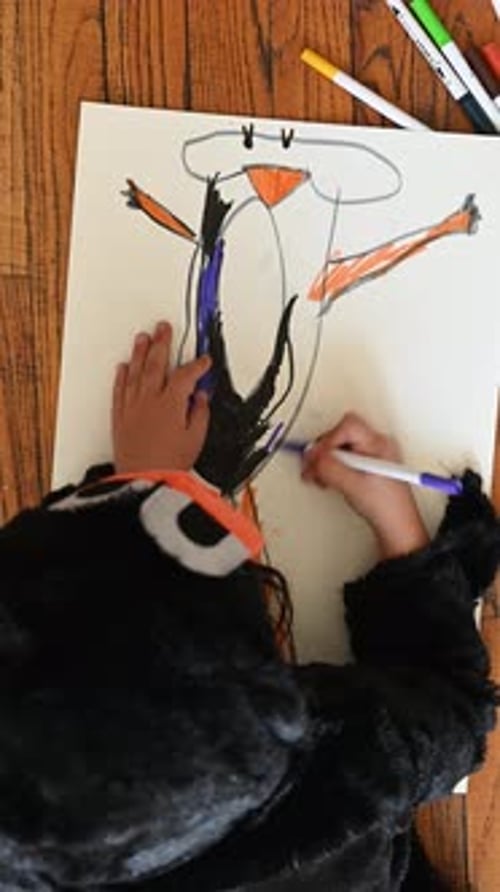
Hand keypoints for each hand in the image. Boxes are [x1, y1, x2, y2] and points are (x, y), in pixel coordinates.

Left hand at [112, 320, 210, 473]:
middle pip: (156, 364)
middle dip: (162, 343)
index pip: (186, 375)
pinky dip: (122, 376)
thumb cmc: (170, 465)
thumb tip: (200, 397)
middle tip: (164, 328)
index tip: (204, 361)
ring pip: (136, 372)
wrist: (143, 481)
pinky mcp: (120, 417)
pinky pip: (120, 389)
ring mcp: (132, 407)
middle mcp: (149, 400)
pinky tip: (124, 366)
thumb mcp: (195, 439)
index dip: (197, 365)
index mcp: (171, 404)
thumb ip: (199, 413)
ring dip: (140, 352)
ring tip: (143, 337)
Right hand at [302, 413, 428, 558]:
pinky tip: (329, 480)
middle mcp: (376, 445)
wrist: (396, 524)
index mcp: (378, 444)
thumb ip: (329, 468)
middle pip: (340, 434)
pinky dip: (331, 467)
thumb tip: (311, 455)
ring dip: (325, 461)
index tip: (320, 457)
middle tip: (314, 468)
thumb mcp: (351, 485)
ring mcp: (371, 454)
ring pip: (338, 446)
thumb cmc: (385, 506)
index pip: (348, 426)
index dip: (330, 439)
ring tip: (321, 478)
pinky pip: (342, 457)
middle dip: (323, 452)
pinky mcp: (365, 464)